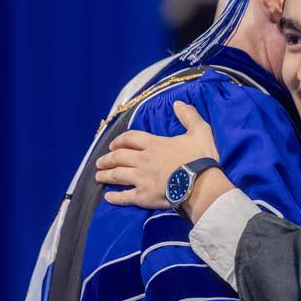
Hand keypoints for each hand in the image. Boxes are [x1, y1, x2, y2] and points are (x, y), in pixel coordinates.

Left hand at [96, 101, 221, 208]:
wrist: (202, 184)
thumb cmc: (200, 158)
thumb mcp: (200, 131)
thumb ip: (189, 116)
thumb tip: (177, 103)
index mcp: (154, 144)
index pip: (130, 138)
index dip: (120, 140)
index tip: (113, 144)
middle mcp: (143, 160)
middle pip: (119, 157)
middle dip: (108, 159)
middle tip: (100, 162)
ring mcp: (141, 179)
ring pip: (118, 175)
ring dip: (106, 175)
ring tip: (98, 176)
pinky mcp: (144, 196)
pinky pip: (125, 197)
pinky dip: (115, 197)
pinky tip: (108, 197)